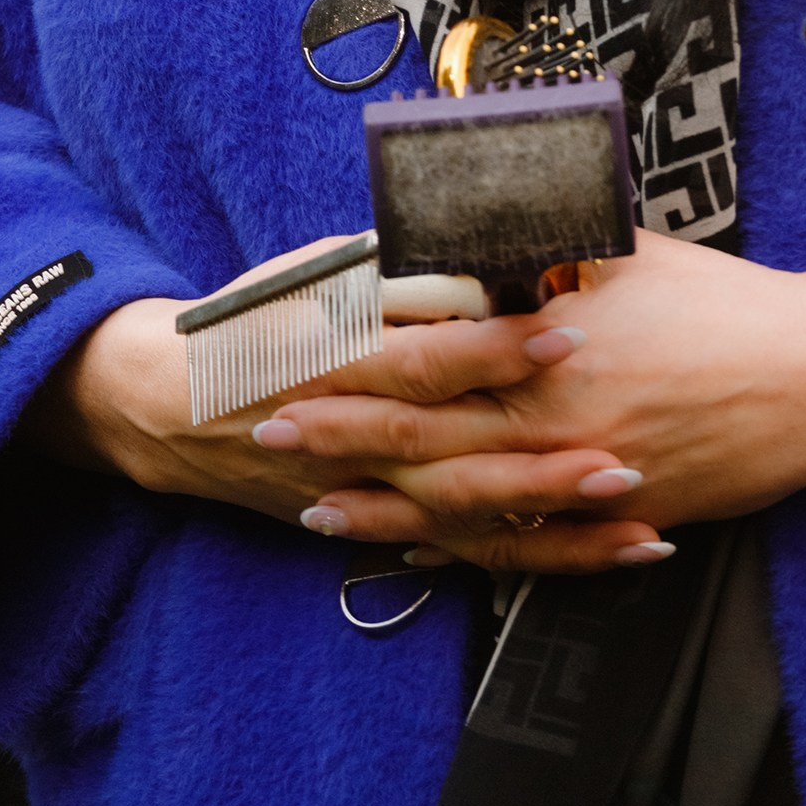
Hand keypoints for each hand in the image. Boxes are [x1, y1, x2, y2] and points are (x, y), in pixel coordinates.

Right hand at [20, 238, 665, 570]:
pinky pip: (460, 552)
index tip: (567, 335)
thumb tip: (487, 246)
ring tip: (635, 520)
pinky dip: (529, 558)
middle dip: (544, 466)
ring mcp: (363, 496)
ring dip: (553, 526)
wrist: (170, 406)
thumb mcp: (315, 276)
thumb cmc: (256, 320)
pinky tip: (597, 556)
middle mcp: (351, 440)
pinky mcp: (375, 526)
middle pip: (456, 461)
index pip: (423, 360)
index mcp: (335, 360)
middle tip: (627, 459)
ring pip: (467, 521)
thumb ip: (401, 272)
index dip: (492, 353)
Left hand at [277, 229, 805, 568]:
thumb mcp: (627, 250)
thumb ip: (547, 245)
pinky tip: (420, 556)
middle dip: (342, 441)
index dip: (357, 363)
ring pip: (464, 507)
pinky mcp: (615, 521)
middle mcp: (557, 420)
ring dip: (387, 512)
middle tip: (267, 439)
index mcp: (552, 345)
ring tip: (321, 515)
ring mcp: (585, 480)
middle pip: (426, 439)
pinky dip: (465, 554)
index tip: (293, 358)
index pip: (430, 358)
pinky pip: (525, 549)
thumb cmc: (724, 301)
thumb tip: (480, 225)